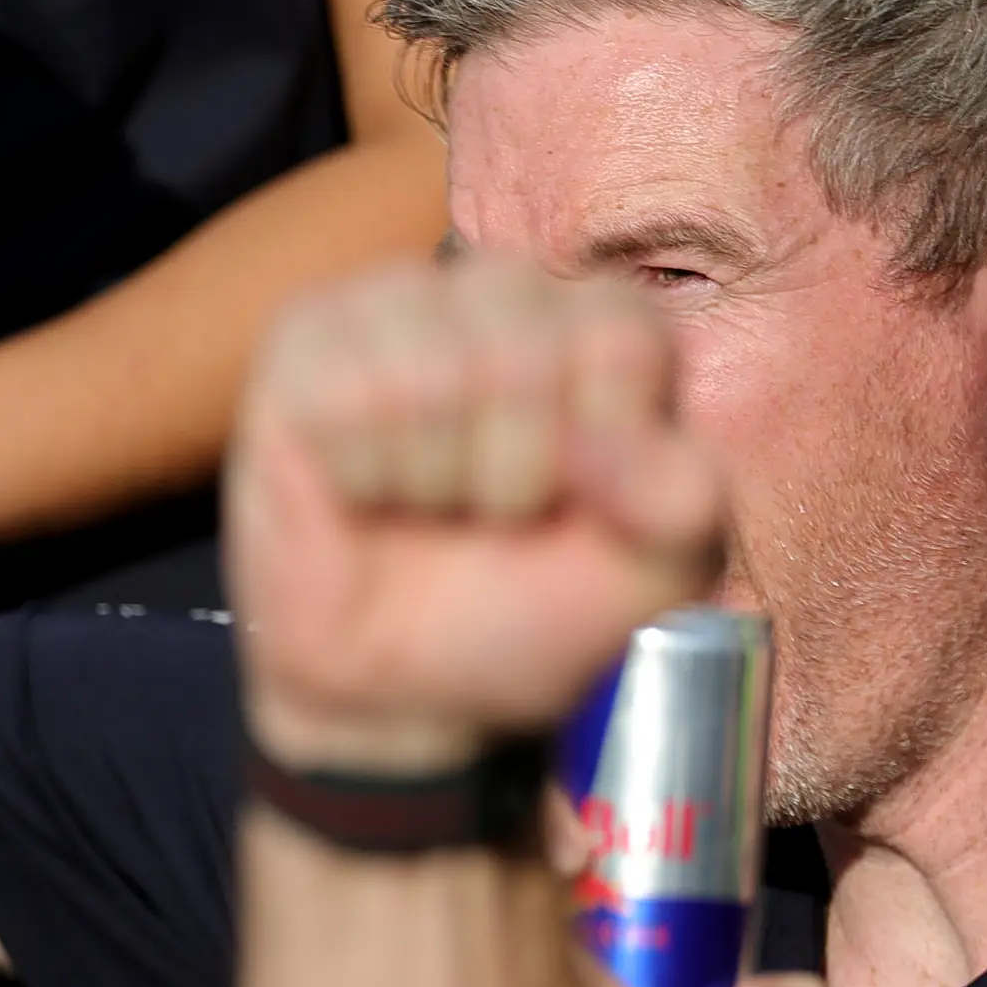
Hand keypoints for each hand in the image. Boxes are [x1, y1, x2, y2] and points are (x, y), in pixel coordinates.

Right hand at [229, 259, 727, 774]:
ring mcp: (397, 307)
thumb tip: (630, 451)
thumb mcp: (649, 578)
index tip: (576, 505)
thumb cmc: (529, 613)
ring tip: (425, 503)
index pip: (619, 337)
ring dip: (428, 477)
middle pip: (521, 352)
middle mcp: (504, 297)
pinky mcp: (302, 341)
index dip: (600, 447)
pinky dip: (357, 472)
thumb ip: (684, 507)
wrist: (405, 689)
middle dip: (508, 473)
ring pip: (423, 372)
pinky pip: (336, 394)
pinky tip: (360, 490)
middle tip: (488, 514)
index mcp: (605, 330)